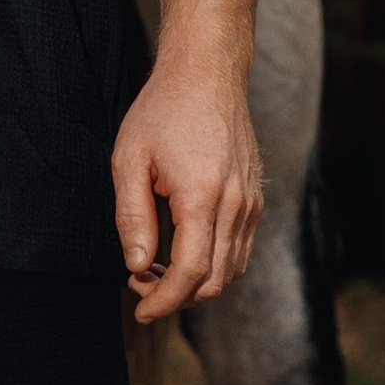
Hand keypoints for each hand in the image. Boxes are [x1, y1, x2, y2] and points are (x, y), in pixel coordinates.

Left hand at [112, 46, 263, 320]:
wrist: (207, 74)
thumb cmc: (162, 112)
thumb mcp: (129, 161)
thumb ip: (132, 217)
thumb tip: (137, 266)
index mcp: (202, 197)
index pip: (189, 273)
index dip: (163, 301)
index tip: (139, 310)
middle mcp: (235, 205)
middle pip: (214, 280)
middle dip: (175, 296)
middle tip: (138, 283)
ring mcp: (250, 202)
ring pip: (231, 269)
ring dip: (195, 283)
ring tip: (154, 267)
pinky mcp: (254, 198)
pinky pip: (239, 248)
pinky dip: (212, 264)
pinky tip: (180, 251)